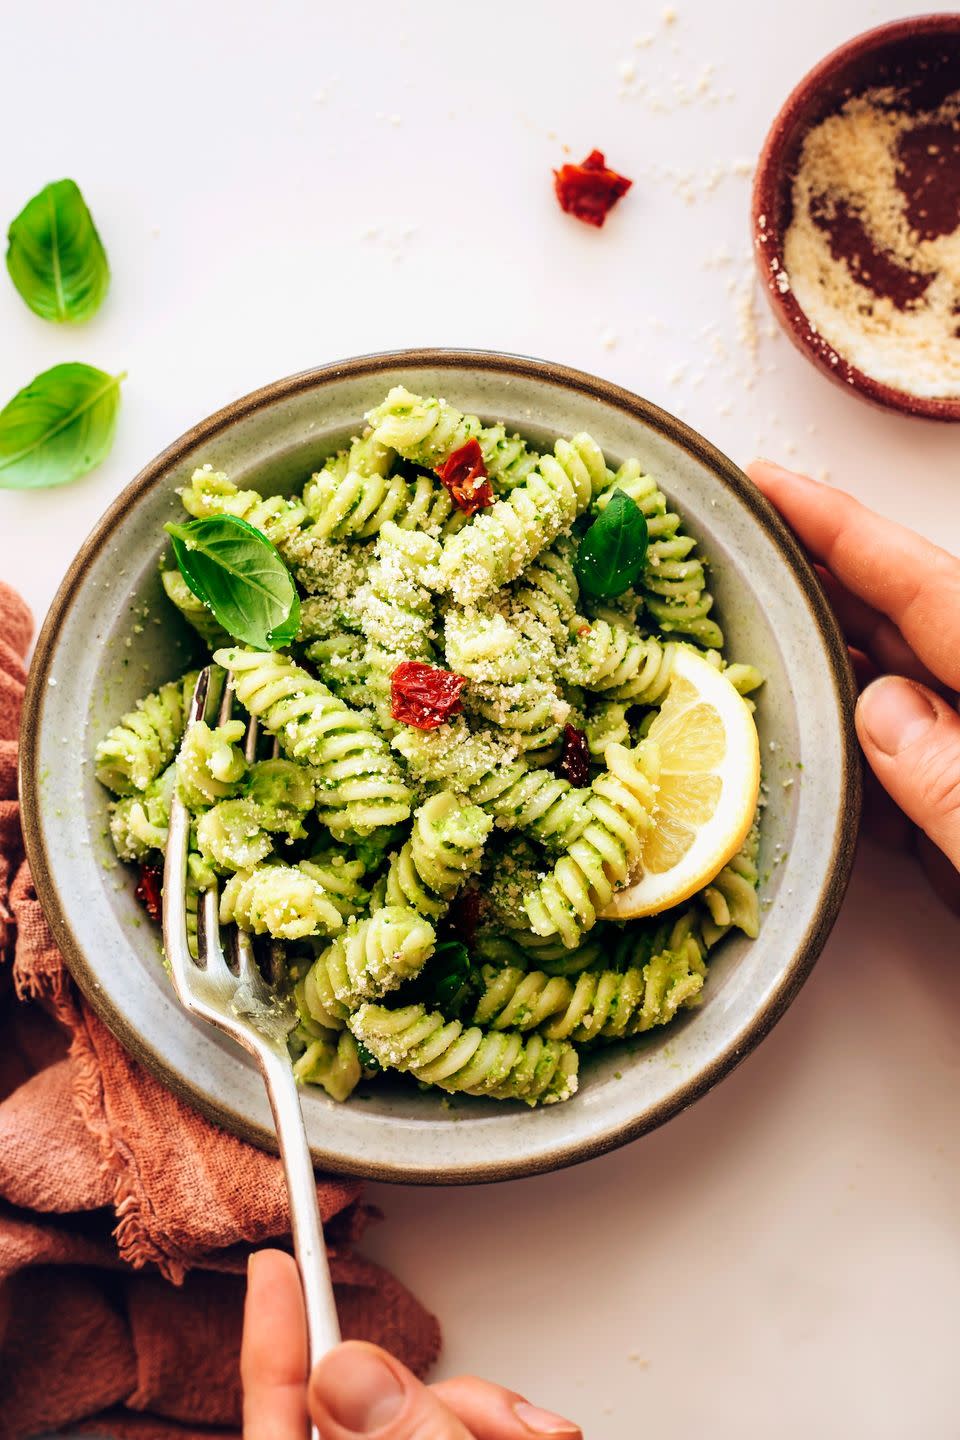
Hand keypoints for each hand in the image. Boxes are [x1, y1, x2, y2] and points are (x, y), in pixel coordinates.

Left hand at [241, 1249, 581, 1438]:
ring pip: (429, 1414)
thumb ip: (405, 1439)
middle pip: (378, 1403)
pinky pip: (459, 1432)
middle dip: (450, 1394)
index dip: (274, 1333)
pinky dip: (500, 1432)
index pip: (280, 1410)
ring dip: (488, 1417)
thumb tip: (350, 1372)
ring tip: (539, 1437)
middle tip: (507, 1420)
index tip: (273, 1262)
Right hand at [748, 461, 959, 912]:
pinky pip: (909, 782)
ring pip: (904, 707)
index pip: (936, 595)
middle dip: (826, 586)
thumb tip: (884, 711)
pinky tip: (812, 749)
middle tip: (741, 549)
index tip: (772, 483)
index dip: (847, 533)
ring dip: (830, 672)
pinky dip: (856, 762)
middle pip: (915, 632)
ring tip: (752, 635)